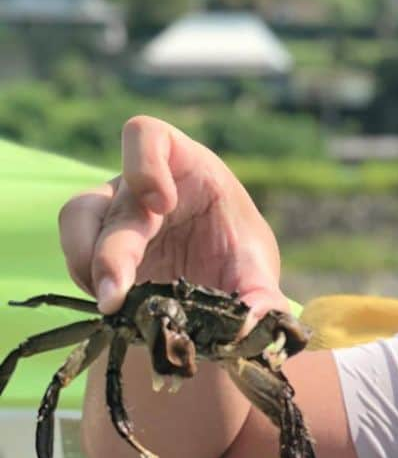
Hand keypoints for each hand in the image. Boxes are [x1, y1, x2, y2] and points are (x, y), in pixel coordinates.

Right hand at [59, 115, 287, 323]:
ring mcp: (113, 213)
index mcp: (186, 167)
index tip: (162, 205)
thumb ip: (261, 295)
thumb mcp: (257, 270)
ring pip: (77, 219)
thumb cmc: (239, 254)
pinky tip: (114, 309)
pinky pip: (76, 253)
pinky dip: (89, 280)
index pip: (146, 135)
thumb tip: (260, 322)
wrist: (222, 282)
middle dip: (109, 251)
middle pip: (107, 198)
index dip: (144, 163)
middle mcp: (140, 185)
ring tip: (110, 304)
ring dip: (84, 261)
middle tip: (117, 297)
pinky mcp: (97, 246)